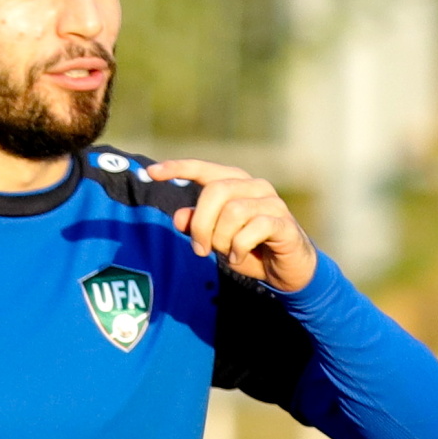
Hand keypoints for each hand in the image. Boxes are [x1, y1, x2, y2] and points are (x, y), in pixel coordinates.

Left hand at [146, 159, 317, 292]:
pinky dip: (238, 248)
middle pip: (215, 191)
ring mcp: (272, 202)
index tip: (150, 172)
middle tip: (200, 249)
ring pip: (233, 212)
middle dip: (201, 224)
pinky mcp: (283, 222)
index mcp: (234, 183)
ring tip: (226, 253)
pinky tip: (239, 257)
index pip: (203, 169)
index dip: (177, 168)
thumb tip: (178, 216)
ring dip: (221, 239)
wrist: (287, 270)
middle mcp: (254, 186)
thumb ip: (196, 225)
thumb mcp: (215, 238)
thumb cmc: (248, 248)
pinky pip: (252, 230)